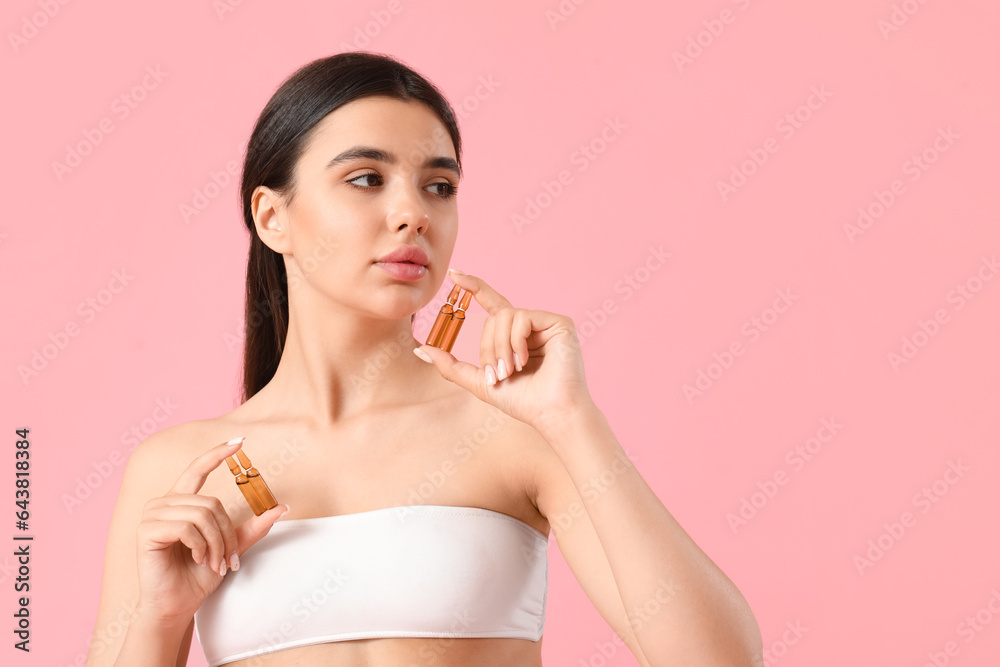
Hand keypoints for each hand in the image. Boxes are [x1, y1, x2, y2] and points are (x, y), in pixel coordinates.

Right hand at [133, 437, 288, 623]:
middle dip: (226, 534)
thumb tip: (282, 508)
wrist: (177, 604)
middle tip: (228, 559)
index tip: (240, 442)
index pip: (197, 469)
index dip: (217, 454)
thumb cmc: (198, 576)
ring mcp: (152, 514)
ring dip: (215, 543)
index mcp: (181, 502)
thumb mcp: (230, 547)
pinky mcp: (146, 530)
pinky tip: (197, 559)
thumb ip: (251, 527)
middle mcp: (164, 503)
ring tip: (214, 563)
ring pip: (202, 514)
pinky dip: (200, 546)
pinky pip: (186, 527)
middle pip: (211, 502)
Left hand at [413, 270, 594, 435]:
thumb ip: (450, 366)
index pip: (492, 304)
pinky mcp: (559, 322)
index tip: (454, 274)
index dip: (474, 287)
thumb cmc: (522, 402)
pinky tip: (524, 360)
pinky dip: (516, 340)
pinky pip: (522, 317)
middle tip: (498, 374)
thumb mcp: (479, 382)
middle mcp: (530, 325)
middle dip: (489, 348)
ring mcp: (545, 322)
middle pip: (493, 317)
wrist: (551, 413)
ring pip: (505, 316)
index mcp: (514, 336)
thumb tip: (420, 350)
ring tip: (511, 370)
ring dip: (501, 347)